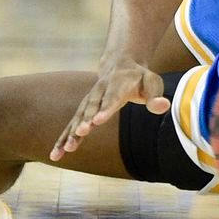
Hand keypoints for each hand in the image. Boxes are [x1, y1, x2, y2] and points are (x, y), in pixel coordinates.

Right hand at [50, 56, 169, 161]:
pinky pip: (71, 125)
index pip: (112, 97)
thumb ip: (155, 96)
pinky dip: (63, 138)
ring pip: (78, 117)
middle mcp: (100, 91)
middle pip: (92, 106)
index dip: (105, 108)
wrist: (120, 63)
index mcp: (119, 84)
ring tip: (66, 149)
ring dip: (72, 132)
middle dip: (86, 119)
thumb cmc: (139, 78)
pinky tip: (56, 155)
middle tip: (81, 132)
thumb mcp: (152, 82)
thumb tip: (162, 106)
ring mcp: (89, 100)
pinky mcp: (82, 110)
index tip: (98, 120)